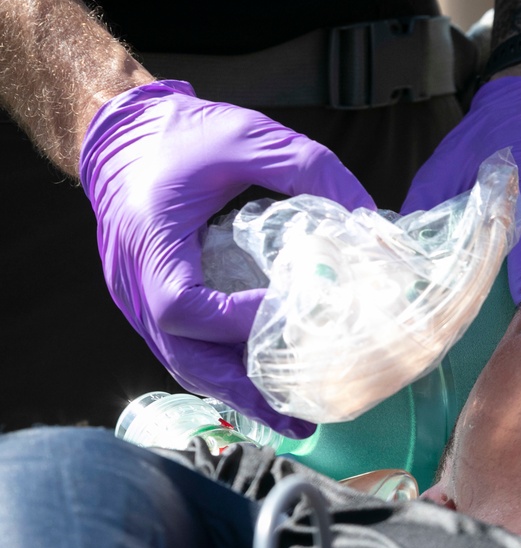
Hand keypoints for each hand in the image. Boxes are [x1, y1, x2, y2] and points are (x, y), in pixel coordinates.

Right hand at [79, 80, 375, 436]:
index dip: (237, 322)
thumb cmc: (182, 132)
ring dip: (236, 392)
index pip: (184, 305)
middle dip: (244, 390)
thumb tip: (372, 218)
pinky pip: (182, 350)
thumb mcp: (250, 136)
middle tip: (301, 416)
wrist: (120, 131)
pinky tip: (259, 385)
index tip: (289, 316)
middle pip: (184, 357)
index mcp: (150, 240)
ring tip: (290, 416)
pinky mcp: (146, 301)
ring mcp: (134, 297)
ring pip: (183, 363)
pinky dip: (221, 371)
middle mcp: (132, 280)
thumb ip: (311, 170)